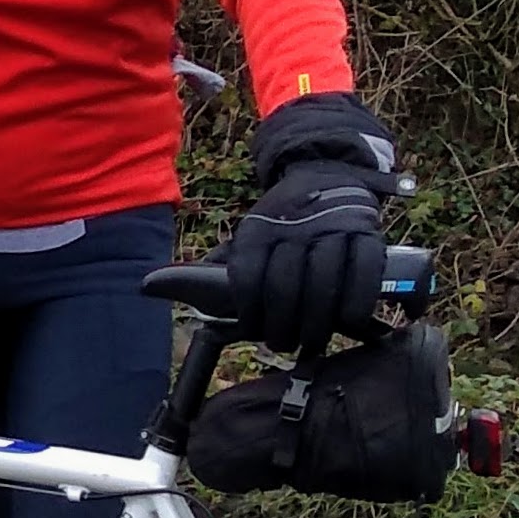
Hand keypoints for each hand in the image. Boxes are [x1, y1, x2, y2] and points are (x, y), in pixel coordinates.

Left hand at [226, 92, 395, 351]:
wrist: (327, 173)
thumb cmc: (282, 220)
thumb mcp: (248, 233)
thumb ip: (215, 265)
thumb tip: (150, 285)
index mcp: (258, 229)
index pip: (248, 276)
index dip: (250, 311)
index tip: (253, 331)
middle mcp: (294, 228)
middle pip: (286, 285)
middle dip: (282, 324)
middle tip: (282, 344)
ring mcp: (333, 230)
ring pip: (324, 282)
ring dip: (317, 323)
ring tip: (310, 342)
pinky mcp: (368, 235)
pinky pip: (364, 274)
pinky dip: (355, 302)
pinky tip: (346, 321)